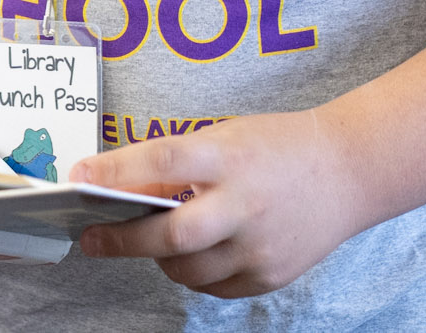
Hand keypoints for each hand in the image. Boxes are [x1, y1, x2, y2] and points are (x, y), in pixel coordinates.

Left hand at [67, 109, 367, 297]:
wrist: (349, 171)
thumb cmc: (276, 146)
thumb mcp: (225, 137)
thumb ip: (177, 164)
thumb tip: (118, 186)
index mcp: (232, 157)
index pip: (164, 160)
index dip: (116, 171)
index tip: (77, 178)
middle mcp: (247, 205)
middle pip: (172, 235)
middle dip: (122, 240)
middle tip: (91, 238)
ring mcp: (262, 247)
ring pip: (188, 271)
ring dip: (158, 259)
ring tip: (148, 241)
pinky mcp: (272, 276)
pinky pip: (214, 287)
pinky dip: (193, 273)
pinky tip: (193, 254)